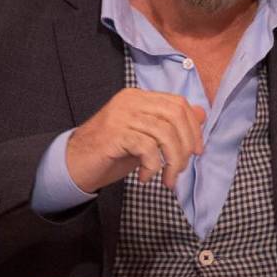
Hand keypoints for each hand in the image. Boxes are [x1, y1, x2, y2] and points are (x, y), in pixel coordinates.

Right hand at [66, 88, 205, 192]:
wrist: (74, 164)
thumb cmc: (111, 152)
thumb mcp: (146, 136)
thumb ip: (170, 124)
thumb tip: (202, 113)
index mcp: (139, 97)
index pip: (178, 103)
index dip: (193, 128)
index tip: (196, 152)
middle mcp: (130, 101)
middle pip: (175, 115)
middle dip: (185, 145)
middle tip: (180, 169)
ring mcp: (121, 115)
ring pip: (164, 133)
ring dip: (172, 162)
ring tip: (166, 180)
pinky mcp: (113, 134)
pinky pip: (147, 147)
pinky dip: (152, 166)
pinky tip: (145, 177)